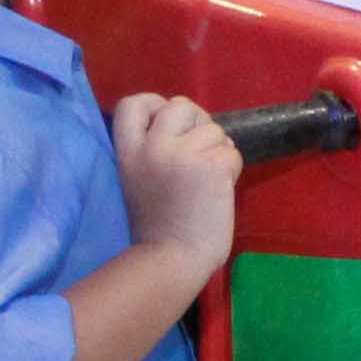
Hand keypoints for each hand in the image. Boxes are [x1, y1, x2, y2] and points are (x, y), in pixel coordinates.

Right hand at [111, 95, 240, 269]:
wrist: (172, 258)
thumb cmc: (158, 223)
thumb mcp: (138, 178)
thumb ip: (154, 148)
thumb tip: (186, 123)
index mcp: (128, 151)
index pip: (132, 103)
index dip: (155, 104)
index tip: (168, 123)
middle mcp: (152, 147)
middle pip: (181, 105)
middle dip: (197, 122)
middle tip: (198, 152)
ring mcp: (183, 155)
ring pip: (214, 130)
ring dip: (217, 150)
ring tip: (205, 180)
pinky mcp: (212, 167)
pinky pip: (232, 153)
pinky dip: (232, 169)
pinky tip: (217, 191)